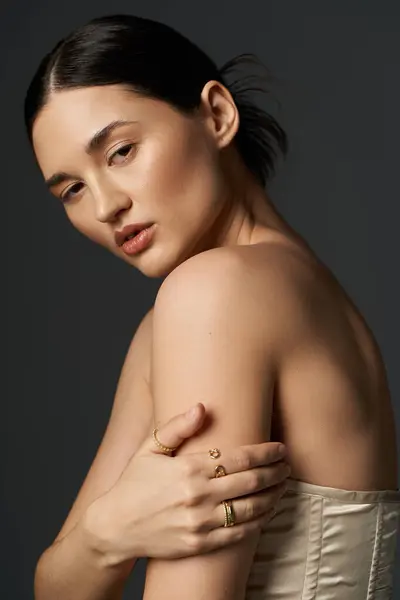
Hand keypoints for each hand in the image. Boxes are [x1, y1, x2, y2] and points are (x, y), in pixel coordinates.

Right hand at [87, 403, 289, 563]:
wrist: (114, 527)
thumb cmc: (133, 483)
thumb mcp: (149, 448)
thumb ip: (177, 426)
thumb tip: (202, 407)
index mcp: (188, 469)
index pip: (239, 459)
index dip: (265, 453)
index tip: (280, 448)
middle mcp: (198, 497)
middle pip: (251, 483)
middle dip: (275, 472)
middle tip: (287, 464)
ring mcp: (200, 523)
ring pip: (251, 510)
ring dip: (273, 496)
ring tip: (283, 486)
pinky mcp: (200, 544)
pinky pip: (239, 535)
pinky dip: (259, 522)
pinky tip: (267, 511)